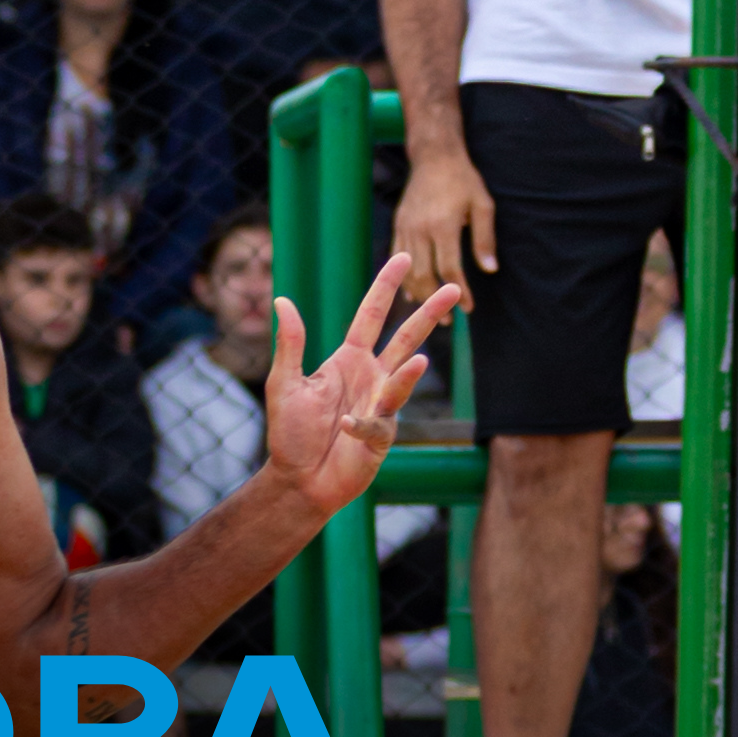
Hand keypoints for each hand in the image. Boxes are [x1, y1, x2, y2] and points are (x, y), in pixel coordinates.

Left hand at [258, 253, 464, 527]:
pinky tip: (344, 425)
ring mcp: (381, 406)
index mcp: (349, 359)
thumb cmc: (291, 433)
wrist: (297, 480)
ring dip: (410, 374)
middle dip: (428, 314)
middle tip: (455, 288)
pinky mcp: (380, 437)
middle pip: (405, 339)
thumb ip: (290, 343)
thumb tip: (282, 299)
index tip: (402, 256)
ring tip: (421, 361)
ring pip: (403, 382)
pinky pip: (375, 425)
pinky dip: (359, 423)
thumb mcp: (284, 383)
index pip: (372, 315)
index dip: (385, 286)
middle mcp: (371, 378)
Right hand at [393, 141, 494, 302]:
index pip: (450, 268)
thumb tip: (489, 270)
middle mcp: (421, 229)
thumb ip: (485, 239)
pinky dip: (403, 279)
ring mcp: (406, 229)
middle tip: (448, 321)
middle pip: (424, 275)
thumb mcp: (483, 205)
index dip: (459, 292)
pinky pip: (397, 260)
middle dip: (435, 302)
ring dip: (418, 295)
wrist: (433, 157)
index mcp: (443, 225)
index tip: (469, 309)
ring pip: (406, 271)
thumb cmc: (463, 180)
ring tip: (430, 312)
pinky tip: (412, 294)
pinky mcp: (398, 227)